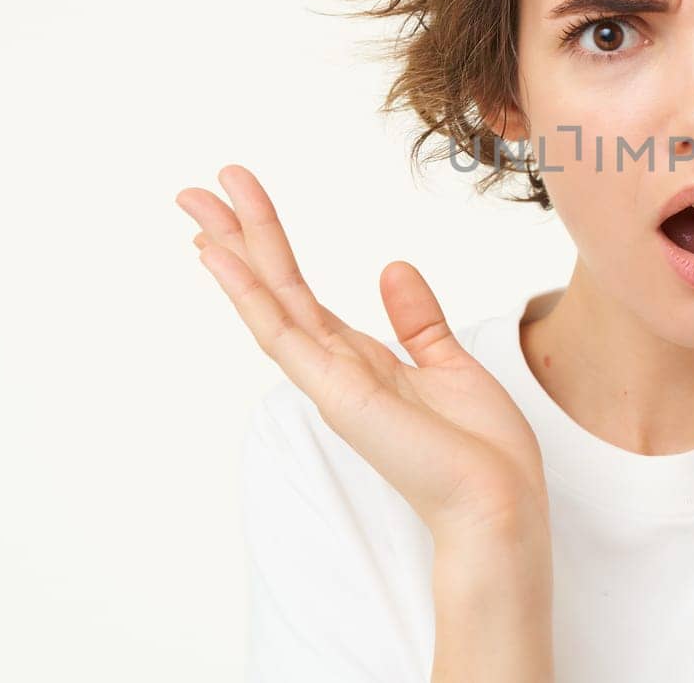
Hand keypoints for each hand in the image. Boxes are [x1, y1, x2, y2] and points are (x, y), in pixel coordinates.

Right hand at [176, 164, 549, 545]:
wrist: (499, 501)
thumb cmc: (480, 449)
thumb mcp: (449, 364)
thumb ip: (417, 319)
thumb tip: (392, 267)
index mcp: (359, 360)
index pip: (299, 294)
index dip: (268, 248)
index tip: (239, 206)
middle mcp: (334, 368)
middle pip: (273, 288)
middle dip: (236, 237)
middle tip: (194, 191)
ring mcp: (329, 381)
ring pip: (269, 302)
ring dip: (233, 251)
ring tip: (197, 205)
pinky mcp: (336, 394)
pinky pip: (282, 335)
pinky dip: (249, 295)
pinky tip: (221, 259)